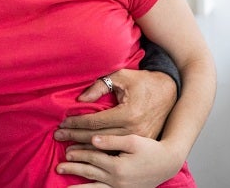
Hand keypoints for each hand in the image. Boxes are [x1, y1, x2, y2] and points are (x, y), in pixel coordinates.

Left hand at [56, 69, 177, 141]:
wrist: (171, 92)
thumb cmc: (145, 82)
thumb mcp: (122, 77)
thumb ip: (100, 86)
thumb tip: (81, 99)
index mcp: (128, 113)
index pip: (95, 121)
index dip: (76, 122)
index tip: (63, 122)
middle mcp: (134, 130)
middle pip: (97, 137)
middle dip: (75, 136)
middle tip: (58, 136)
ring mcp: (140, 140)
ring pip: (106, 148)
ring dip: (85, 148)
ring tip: (68, 149)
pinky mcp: (142, 143)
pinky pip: (117, 151)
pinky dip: (101, 152)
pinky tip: (87, 153)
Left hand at [56, 133, 184, 187]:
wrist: (167, 163)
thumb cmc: (151, 149)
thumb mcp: (132, 140)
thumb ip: (111, 140)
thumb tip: (93, 139)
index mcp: (118, 166)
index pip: (92, 159)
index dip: (79, 154)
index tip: (66, 152)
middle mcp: (117, 180)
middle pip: (90, 173)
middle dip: (73, 170)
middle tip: (59, 167)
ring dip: (79, 187)